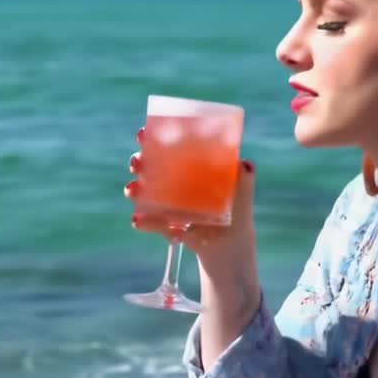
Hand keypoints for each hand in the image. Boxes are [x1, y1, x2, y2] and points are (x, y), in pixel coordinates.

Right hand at [123, 126, 257, 288]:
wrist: (231, 244)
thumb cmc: (237, 212)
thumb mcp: (242, 194)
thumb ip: (245, 179)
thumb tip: (246, 163)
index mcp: (190, 168)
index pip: (169, 148)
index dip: (153, 139)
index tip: (143, 133)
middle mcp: (175, 182)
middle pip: (150, 166)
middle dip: (139, 161)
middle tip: (137, 162)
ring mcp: (167, 203)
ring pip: (144, 191)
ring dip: (134, 188)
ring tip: (132, 189)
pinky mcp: (165, 224)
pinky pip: (151, 221)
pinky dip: (144, 221)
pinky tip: (137, 220)